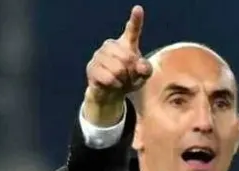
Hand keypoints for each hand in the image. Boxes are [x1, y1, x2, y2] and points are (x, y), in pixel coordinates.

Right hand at [83, 5, 151, 122]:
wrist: (111, 94)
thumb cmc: (128, 80)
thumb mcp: (142, 76)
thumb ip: (146, 69)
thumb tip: (141, 65)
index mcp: (126, 43)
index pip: (132, 30)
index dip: (135, 20)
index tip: (138, 9)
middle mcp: (111, 45)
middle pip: (128, 58)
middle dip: (131, 72)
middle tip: (128, 76)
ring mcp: (99, 55)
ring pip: (118, 69)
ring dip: (123, 80)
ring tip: (120, 80)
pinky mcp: (92, 67)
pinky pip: (109, 78)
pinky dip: (115, 85)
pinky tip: (113, 84)